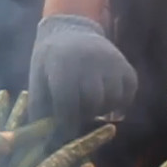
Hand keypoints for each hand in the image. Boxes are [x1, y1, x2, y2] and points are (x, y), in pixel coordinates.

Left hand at [27, 15, 138, 140]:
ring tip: (90, 104)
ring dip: (102, 110)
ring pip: (112, 100)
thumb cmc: (50, 59)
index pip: (68, 102)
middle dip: (84, 115)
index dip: (65, 122)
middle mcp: (90, 61)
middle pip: (93, 102)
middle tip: (77, 115)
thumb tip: (44, 137)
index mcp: (63, 64)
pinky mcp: (126, 66)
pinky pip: (129, 93)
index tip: (64, 132)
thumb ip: (39, 106)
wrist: (72, 30)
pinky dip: (120, 103)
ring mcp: (112, 62)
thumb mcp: (37, 77)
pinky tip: (106, 100)